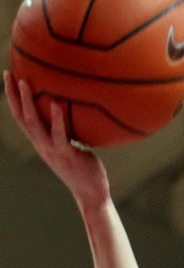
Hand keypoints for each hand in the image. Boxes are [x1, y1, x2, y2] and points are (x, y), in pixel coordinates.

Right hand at [3, 71, 109, 207]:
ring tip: (25, 82)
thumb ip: (68, 132)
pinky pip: (59, 134)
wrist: (91, 194)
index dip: (13, 99)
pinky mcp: (66, 155)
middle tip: (8, 73)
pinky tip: (57, 103)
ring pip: (33, 123)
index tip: (9, 78)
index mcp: (41, 143)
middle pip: (20, 117)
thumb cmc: (85, 169)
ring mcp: (52, 151)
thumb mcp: (72, 146)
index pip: (21, 118)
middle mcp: (42, 146)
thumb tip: (74, 114)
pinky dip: (57, 118)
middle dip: (12, 95)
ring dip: (27, 102)